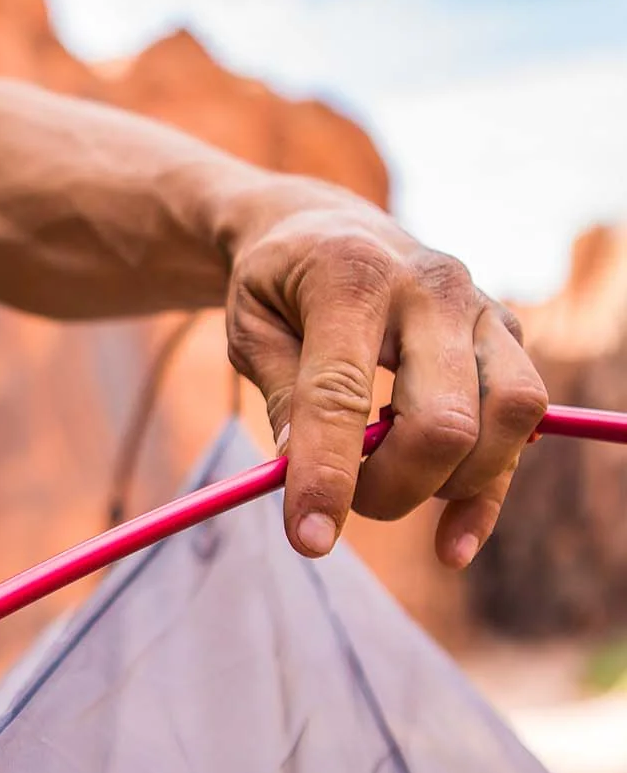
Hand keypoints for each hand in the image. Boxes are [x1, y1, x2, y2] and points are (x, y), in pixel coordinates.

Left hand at [224, 190, 546, 567]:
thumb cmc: (278, 286)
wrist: (325, 228)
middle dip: (392, 487)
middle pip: (445, 419)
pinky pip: (524, 427)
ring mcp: (482, 309)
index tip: (307, 539)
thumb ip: (280, 394)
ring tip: (386, 490)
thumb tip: (301, 471)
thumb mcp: (248, 329)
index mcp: (353, 276)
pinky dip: (489, 495)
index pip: (342, 395)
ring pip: (508, 419)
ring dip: (448, 484)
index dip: (326, 475)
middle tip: (344, 501)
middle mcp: (433, 287)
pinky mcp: (507, 336)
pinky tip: (451, 545)